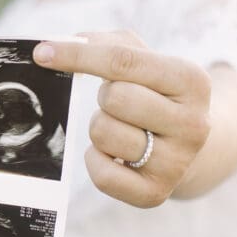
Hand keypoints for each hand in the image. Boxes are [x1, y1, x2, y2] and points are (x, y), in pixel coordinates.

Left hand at [34, 31, 211, 206]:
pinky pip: (102, 174)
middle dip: (104, 97)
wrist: (189, 146)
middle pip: (114, 98)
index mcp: (192, 80)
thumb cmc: (155, 94)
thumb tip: (59, 46)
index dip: (77, 55)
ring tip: (122, 128)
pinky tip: (114, 155)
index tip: (43, 53)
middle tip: (119, 103)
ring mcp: (177, 163)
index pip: (123, 61)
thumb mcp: (145, 59)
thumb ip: (106, 43)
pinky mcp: (157, 194)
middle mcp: (194, 123)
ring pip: (104, 134)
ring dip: (100, 127)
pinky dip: (97, 160)